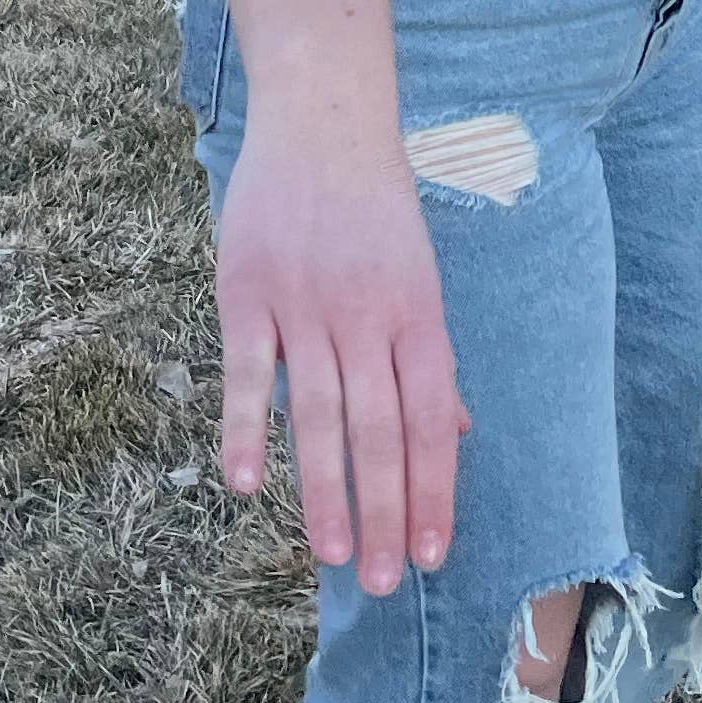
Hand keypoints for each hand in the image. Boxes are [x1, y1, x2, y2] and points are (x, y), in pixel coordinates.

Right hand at [214, 136, 467, 594]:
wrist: (323, 120)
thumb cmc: (375, 208)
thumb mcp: (420, 277)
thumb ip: (429, 359)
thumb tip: (455, 431)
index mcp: (418, 317)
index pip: (431, 423)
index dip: (432, 492)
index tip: (429, 557)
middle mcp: (368, 318)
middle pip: (380, 433)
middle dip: (383, 514)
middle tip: (379, 583)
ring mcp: (307, 305)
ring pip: (320, 415)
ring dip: (325, 491)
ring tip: (329, 556)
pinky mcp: (248, 292)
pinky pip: (249, 373)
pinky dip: (248, 430)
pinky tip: (246, 486)